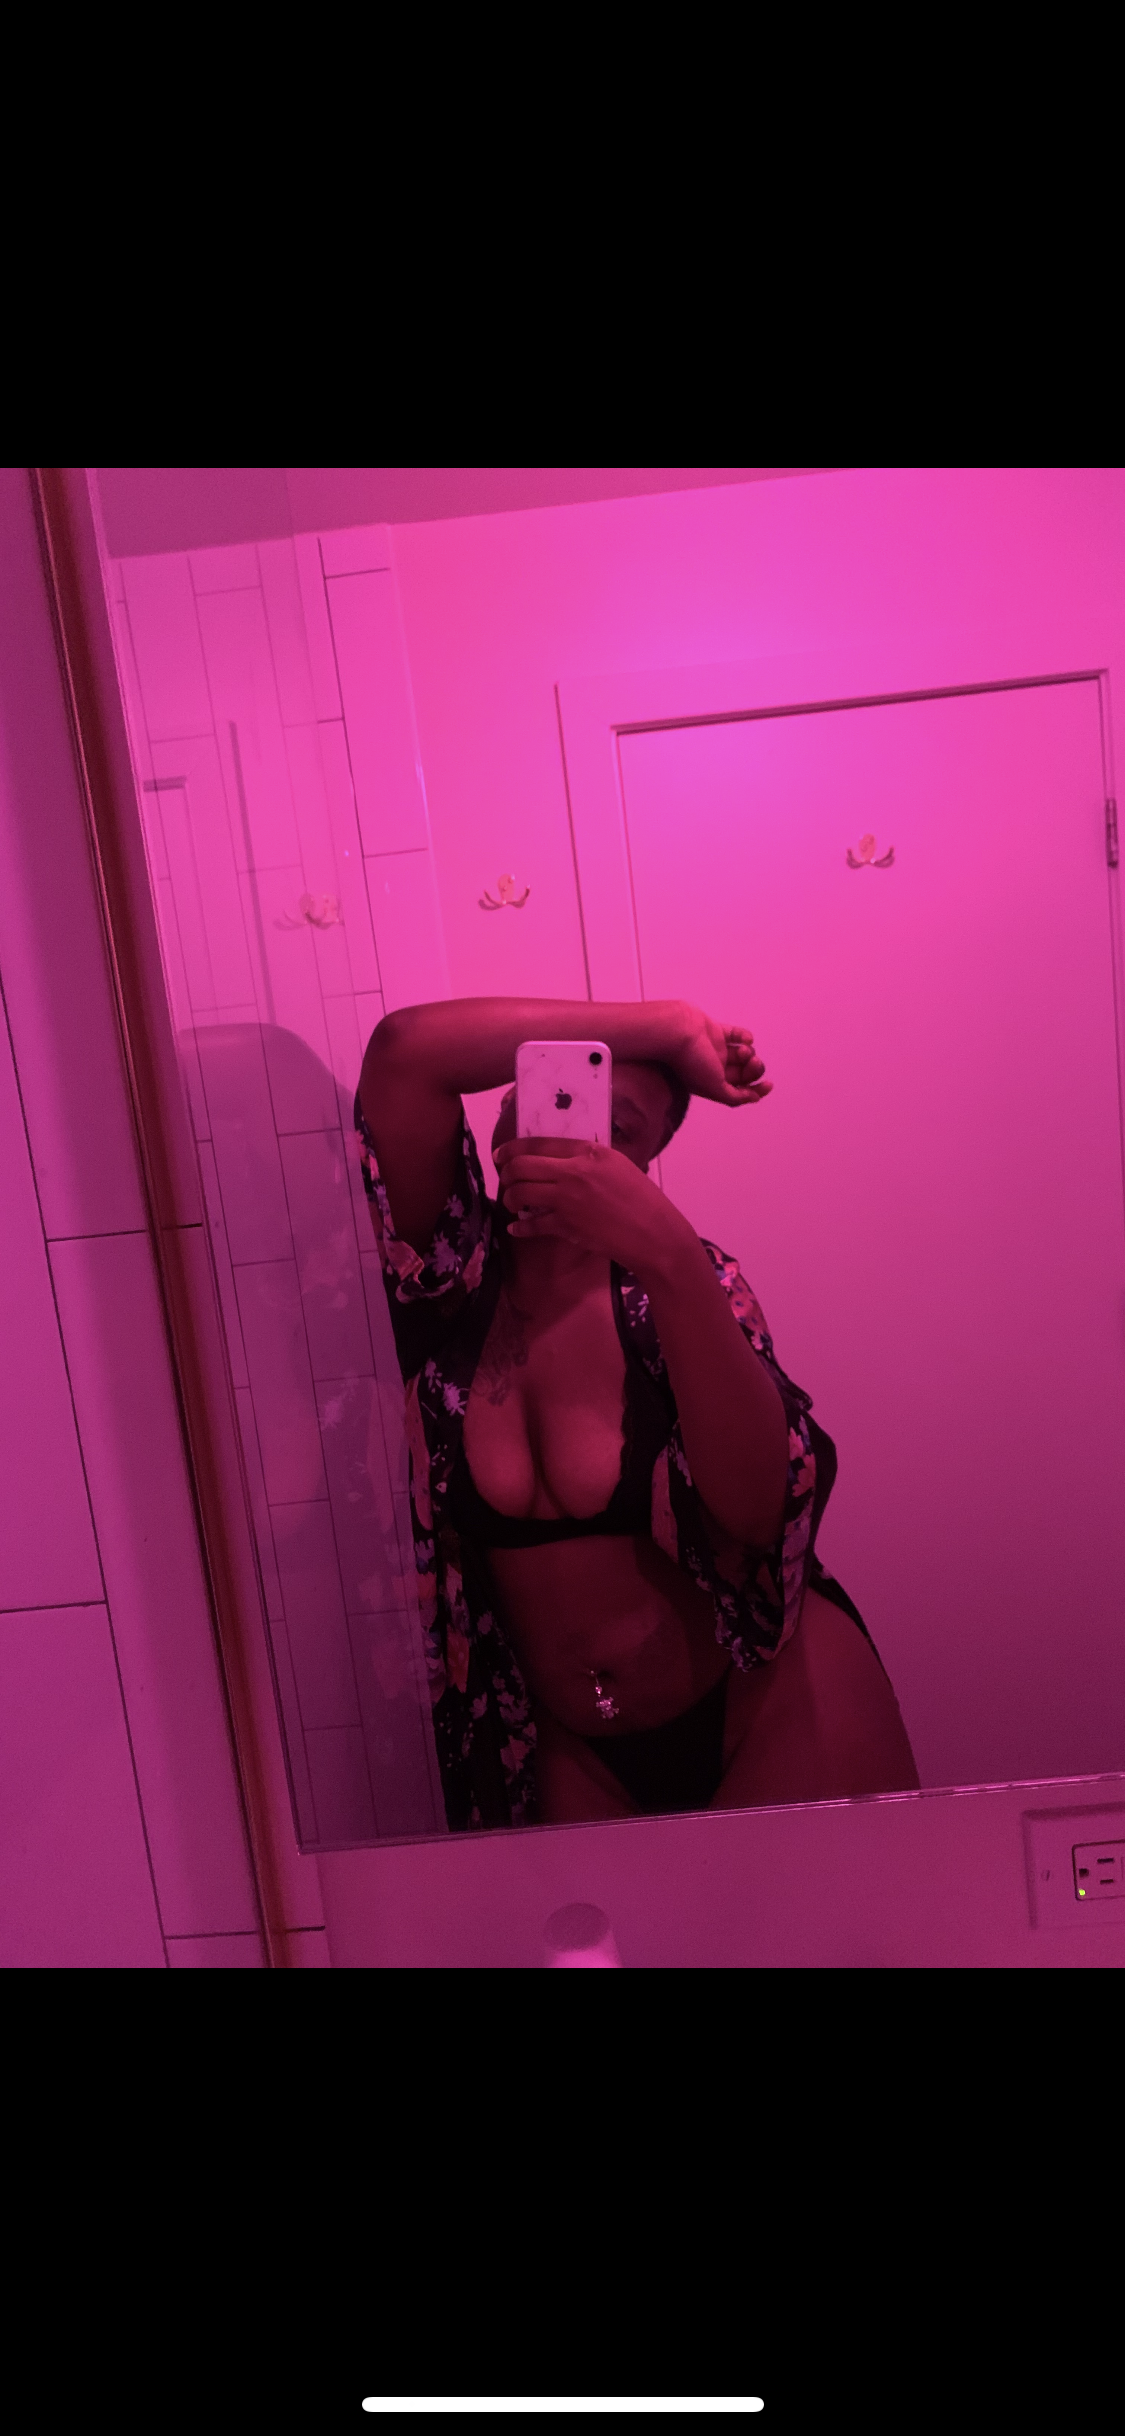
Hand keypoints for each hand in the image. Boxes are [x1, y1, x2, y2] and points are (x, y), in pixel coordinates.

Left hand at [494, 1136, 689, 1270]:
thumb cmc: (641, 1198)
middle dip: (506, 1173)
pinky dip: (520, 1227)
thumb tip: (557, 1161)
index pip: (539, 1143)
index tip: (502, 1155)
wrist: (653, 1233)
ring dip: (510, 1198)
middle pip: (522, 1166)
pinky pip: (532, 1225)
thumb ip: (587, 1158)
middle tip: (506, 1179)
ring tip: (513, 1202)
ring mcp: (567, 1200)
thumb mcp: (617, 1165)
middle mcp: (574, 1172)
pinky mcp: (566, 1226)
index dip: (512, 1148)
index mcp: (589, 1152)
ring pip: (520, 1193)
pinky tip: (516, 1228)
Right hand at [673, 1010, 772, 1106]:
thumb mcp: (713, 1089)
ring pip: (743, 1054)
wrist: (675, 1032)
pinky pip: (736, 1035)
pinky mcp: (715, 1031)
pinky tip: (746, 1038)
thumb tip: (753, 1098)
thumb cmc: (690, 1061)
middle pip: (744, 1072)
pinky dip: (745, 1036)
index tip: (768, 1084)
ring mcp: (715, 1049)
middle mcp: (713, 1068)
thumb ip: (733, 1097)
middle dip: (753, 1069)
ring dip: (749, 1053)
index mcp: (711, 1084)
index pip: (739, 1090)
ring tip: (743, 1049)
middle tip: (751, 1062)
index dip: (756, 1090)